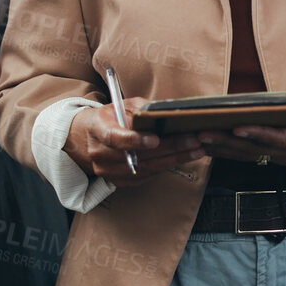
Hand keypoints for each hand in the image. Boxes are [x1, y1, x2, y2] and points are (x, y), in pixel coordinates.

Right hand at [66, 97, 203, 186]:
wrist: (90, 136)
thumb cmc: (111, 116)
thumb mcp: (123, 105)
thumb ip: (143, 108)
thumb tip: (168, 111)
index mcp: (98, 129)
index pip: (114, 137)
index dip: (135, 140)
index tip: (155, 139)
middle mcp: (99, 153)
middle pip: (137, 155)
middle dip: (169, 148)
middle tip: (193, 141)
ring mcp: (107, 170)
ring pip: (145, 168)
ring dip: (174, 159)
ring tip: (196, 150)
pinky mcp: (118, 181)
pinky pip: (146, 176)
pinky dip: (166, 167)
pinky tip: (183, 158)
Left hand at [204, 95, 285, 184]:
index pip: (280, 140)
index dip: (259, 134)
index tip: (238, 127)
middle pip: (254, 148)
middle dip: (227, 141)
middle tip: (200, 133)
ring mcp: (283, 158)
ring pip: (246, 154)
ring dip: (221, 148)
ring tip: (194, 139)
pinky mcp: (278, 158)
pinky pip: (248, 156)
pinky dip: (227, 152)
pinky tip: (207, 148)